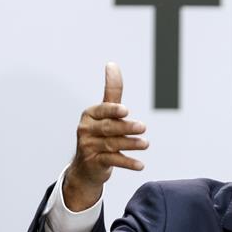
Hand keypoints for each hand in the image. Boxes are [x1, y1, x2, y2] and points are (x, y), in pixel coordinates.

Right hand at [64, 62, 147, 210]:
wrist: (86, 166)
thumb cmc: (99, 134)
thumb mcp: (105, 113)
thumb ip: (111, 91)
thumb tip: (112, 64)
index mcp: (90, 115)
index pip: (102, 110)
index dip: (112, 110)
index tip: (125, 110)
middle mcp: (86, 129)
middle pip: (109, 128)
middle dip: (126, 127)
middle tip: (143, 127)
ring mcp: (89, 146)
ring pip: (112, 144)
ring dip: (130, 144)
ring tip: (146, 144)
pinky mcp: (94, 162)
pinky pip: (112, 161)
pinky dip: (127, 163)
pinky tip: (140, 165)